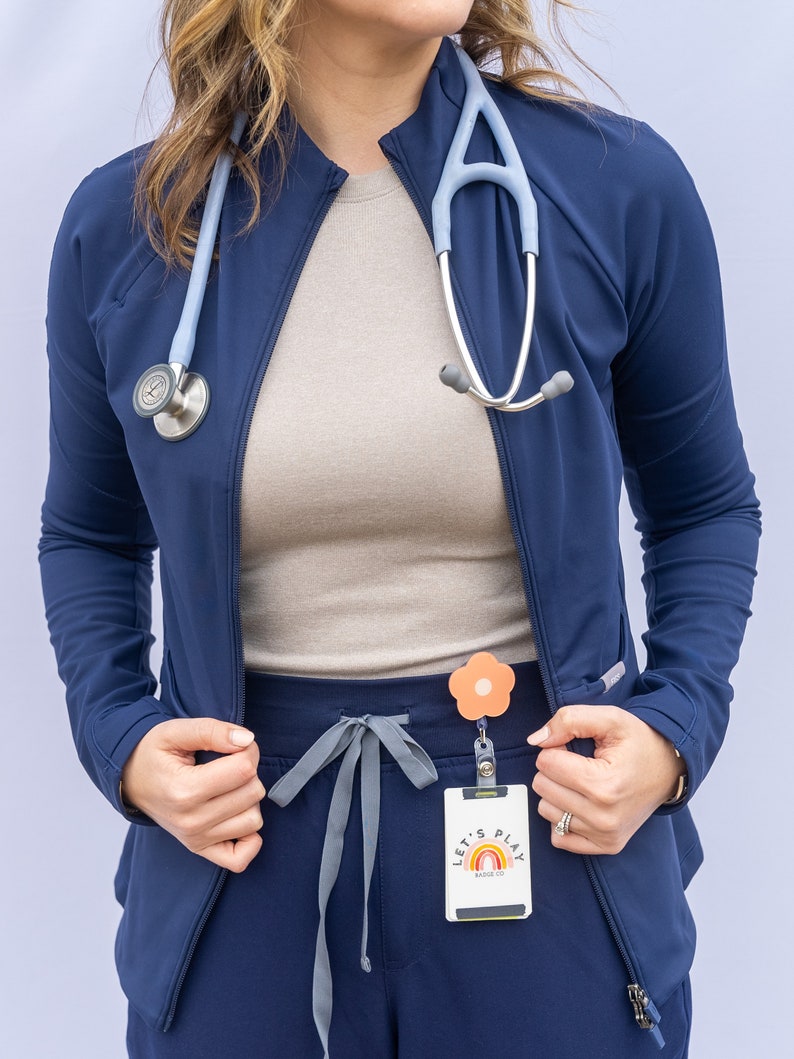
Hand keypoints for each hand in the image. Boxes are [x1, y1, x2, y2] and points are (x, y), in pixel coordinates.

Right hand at [121, 718, 266, 871]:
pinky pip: (240, 858)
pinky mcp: (199, 849)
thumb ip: (212, 731)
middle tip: (227, 764)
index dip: (248, 750)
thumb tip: (246, 740)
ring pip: (253, 820)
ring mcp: (195, 839)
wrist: (130, 779)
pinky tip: (237, 816)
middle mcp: (191, 821)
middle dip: (248, 772)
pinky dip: (248, 840)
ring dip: (249, 800)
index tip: (234, 745)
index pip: (244, 769)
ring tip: (228, 787)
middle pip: (253, 793)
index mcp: (184, 790)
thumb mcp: (175, 731)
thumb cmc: (154, 754)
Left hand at [527, 706, 684, 854]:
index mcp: (604, 785)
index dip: (557, 748)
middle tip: (579, 764)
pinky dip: (563, 817)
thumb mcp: (609, 718)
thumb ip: (569, 720)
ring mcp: (605, 835)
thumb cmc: (639, 742)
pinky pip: (559, 836)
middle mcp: (604, 817)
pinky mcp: (606, 846)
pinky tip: (581, 803)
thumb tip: (535, 740)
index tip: (575, 748)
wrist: (669, 768)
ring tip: (583, 782)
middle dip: (554, 769)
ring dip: (557, 792)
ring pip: (546, 810)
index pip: (546, 763)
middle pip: (542, 786)